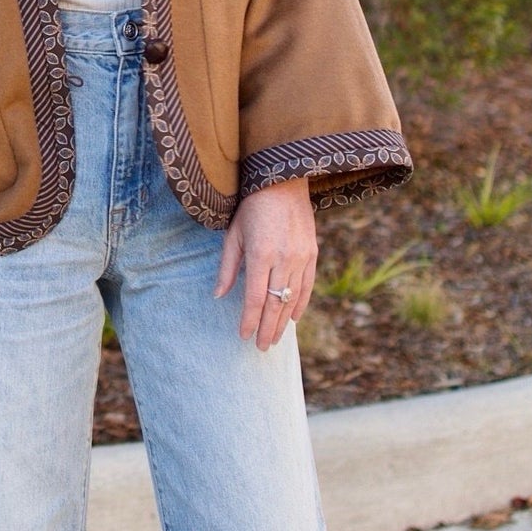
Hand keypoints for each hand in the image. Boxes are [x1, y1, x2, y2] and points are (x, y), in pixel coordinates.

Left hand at [213, 178, 316, 349]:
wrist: (283, 182)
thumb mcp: (233, 234)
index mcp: (260, 254)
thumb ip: (228, 267)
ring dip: (283, 322)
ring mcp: (302, 257)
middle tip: (261, 348)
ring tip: (274, 339)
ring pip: (292, 298)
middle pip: (275, 304)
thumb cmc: (251, 207)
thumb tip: (219, 296)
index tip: (243, 336)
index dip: (250, 320)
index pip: (255, 298)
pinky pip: (307, 286)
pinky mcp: (313, 254)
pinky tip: (292, 319)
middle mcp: (284, 258)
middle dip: (267, 329)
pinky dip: (300, 304)